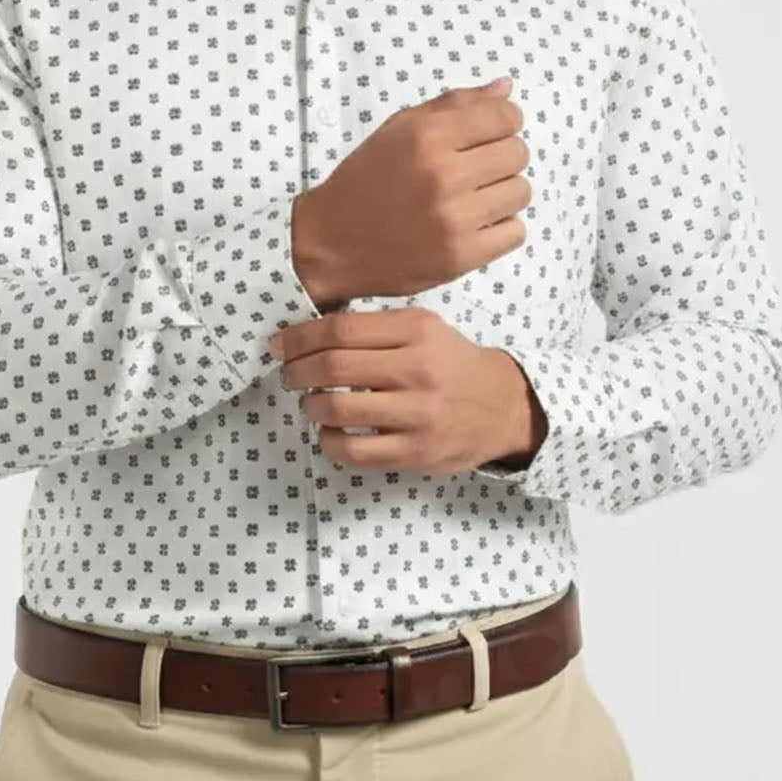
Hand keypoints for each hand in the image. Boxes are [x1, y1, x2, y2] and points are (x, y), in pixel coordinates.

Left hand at [269, 307, 535, 476]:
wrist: (501, 406)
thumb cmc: (450, 363)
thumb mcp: (423, 328)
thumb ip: (374, 329)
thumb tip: (308, 334)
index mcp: (416, 331)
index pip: (341, 330)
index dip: (299, 338)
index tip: (279, 344)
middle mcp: (417, 369)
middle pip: (333, 367)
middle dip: (297, 372)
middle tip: (288, 376)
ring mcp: (418, 414)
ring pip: (338, 410)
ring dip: (310, 406)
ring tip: (311, 404)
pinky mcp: (416, 452)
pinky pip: (354, 452)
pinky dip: (328, 442)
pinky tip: (329, 433)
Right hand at [294, 78, 531, 303]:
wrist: (331, 243)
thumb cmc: (366, 180)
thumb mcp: (398, 129)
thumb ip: (454, 105)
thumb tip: (506, 88)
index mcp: (427, 136)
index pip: (504, 116)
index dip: (503, 122)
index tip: (489, 134)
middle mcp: (443, 174)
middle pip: (517, 153)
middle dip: (502, 157)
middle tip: (476, 169)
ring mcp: (454, 218)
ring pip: (521, 192)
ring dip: (503, 193)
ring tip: (474, 198)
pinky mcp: (461, 256)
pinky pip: (515, 232)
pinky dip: (501, 228)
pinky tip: (475, 224)